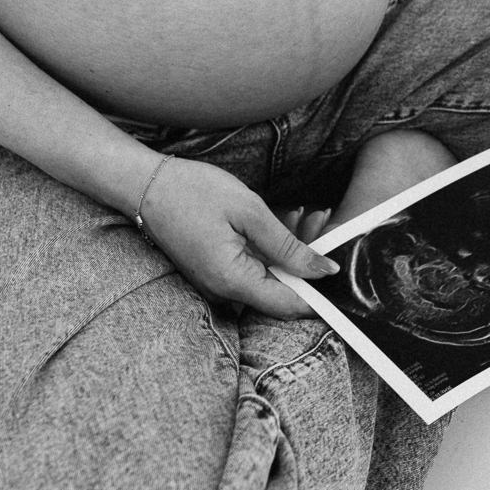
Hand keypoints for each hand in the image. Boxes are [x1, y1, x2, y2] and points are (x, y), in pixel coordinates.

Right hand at [138, 157, 338, 318]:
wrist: (146, 184)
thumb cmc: (194, 192)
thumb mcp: (250, 212)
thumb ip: (288, 247)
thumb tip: (323, 271)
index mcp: (233, 280)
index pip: (289, 305)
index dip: (320, 295)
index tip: (342, 274)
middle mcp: (224, 291)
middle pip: (282, 292)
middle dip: (309, 265)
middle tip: (321, 223)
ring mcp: (218, 283)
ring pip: (271, 279)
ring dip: (293, 254)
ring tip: (305, 215)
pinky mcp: (216, 271)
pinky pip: (255, 269)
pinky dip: (274, 250)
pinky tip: (284, 220)